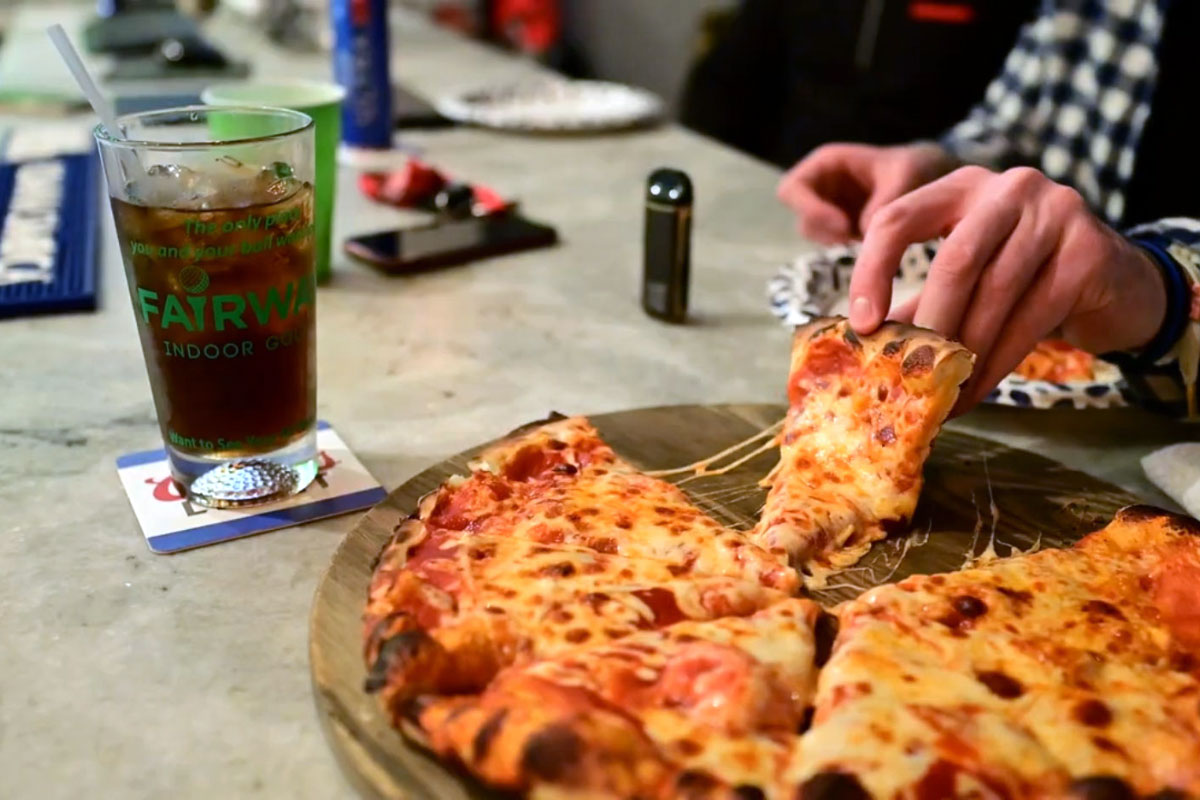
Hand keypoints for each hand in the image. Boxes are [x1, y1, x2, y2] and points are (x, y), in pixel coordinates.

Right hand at [776, 143, 957, 243]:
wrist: (934, 178)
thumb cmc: (917, 167)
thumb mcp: (906, 176)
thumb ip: (885, 201)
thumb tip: (864, 232)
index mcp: (827, 164)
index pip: (792, 189)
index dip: (810, 209)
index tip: (844, 225)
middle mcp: (821, 187)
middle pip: (802, 216)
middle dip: (826, 231)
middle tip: (858, 237)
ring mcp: (829, 210)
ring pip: (815, 235)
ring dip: (839, 241)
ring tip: (873, 238)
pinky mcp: (841, 229)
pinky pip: (833, 245)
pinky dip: (851, 249)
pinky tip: (876, 243)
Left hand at [847, 166, 1167, 409]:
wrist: (1116, 284)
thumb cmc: (1024, 281)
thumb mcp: (966, 278)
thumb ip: (917, 300)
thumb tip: (863, 346)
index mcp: (961, 186)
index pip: (898, 218)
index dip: (871, 272)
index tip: (861, 325)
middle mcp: (1009, 188)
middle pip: (954, 261)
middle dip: (929, 325)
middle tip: (910, 374)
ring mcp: (1055, 213)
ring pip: (995, 293)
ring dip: (964, 353)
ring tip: (942, 393)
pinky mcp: (1087, 251)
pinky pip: (1032, 317)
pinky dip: (997, 362)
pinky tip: (976, 391)